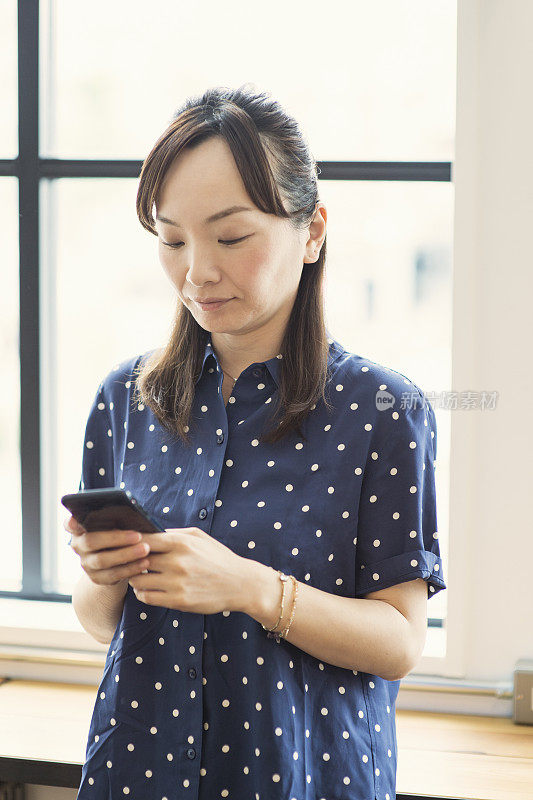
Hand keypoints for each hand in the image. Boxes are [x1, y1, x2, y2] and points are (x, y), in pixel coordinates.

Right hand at [63, 514, 150, 585]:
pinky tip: (144, 563)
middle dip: (116, 538)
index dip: (71, 522)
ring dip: (126, 554)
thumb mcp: (114, 524)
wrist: (116, 560)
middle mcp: (78, 546)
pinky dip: (130, 568)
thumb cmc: (117, 533)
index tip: (75, 519)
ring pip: (102, 560)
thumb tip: (130, 514)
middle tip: (138, 536)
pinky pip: (113, 575)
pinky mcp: (96, 577)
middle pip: (91, 541)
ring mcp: (86, 563)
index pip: (70, 524)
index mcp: (79, 528)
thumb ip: (115, 518)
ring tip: (145, 549)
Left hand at [128, 527, 247, 614]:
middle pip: (137, 560)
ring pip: (138, 580)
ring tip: (141, 577)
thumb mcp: (200, 537)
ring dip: (135, 579)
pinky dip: (142, 594)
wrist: (240, 584)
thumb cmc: (218, 558)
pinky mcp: (178, 601)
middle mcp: (177, 561)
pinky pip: (147, 597)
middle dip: (132, 561)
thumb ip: (175, 533)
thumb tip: (151, 532)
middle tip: (133, 563)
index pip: (144, 539)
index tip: (130, 546)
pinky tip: (147, 590)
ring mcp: (177, 582)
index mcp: (181, 542)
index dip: (132, 542)